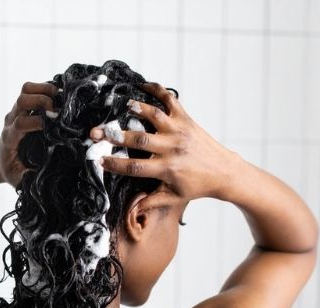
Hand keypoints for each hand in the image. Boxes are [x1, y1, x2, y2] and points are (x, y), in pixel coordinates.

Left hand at [0, 81, 57, 185]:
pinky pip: (31, 90)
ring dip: (44, 89)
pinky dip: (45, 88)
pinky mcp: (22, 107)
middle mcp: (11, 121)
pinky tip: (57, 96)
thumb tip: (36, 174)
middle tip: (58, 110)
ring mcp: (16, 112)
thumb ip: (26, 178)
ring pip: (26, 90)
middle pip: (22, 100)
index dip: (35, 121)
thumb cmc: (10, 170)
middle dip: (41, 101)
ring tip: (60, 96)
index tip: (52, 124)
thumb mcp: (17, 179)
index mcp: (9, 139)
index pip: (20, 123)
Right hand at [90, 81, 240, 202]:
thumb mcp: (173, 198)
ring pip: (154, 116)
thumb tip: (131, 210)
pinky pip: (170, 101)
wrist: (224, 172)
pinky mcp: (186, 119)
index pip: (134, 167)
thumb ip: (151, 202)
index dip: (115, 165)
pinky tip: (143, 86)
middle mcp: (172, 148)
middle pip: (139, 141)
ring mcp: (179, 131)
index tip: (99, 161)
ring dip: (137, 109)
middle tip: (96, 132)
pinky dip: (158, 90)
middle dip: (115, 136)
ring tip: (122, 105)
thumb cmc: (196, 186)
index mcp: (167, 169)